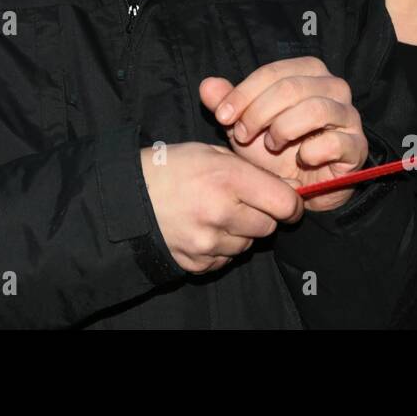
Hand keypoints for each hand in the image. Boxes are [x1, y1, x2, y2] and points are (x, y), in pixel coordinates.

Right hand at [140, 142, 302, 274]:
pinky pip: (225, 260)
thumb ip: (249, 169)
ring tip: (215, 213)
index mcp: (227, 178)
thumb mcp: (209, 153)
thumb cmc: (169, 168)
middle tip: (241, 202)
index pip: (284, 203)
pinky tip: (202, 229)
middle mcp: (220, 213)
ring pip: (247, 245)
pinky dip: (220, 248)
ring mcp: (207, 242)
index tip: (288, 202)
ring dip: (239, 232)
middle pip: (268, 227)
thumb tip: (287, 188)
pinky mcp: (196, 263)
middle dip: (261, 215)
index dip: (291, 203)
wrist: (125, 197)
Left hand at [199, 56, 366, 211]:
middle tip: (242, 135)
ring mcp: (348, 116)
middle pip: (291, 88)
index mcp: (307, 72)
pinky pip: (335, 142)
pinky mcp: (356, 146)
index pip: (273, 72)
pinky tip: (301, 158)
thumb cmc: (274, 150)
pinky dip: (311, 150)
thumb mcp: (244, 125)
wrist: (299, 187)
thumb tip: (206, 85)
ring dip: (283, 129)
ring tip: (271, 145)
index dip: (243, 93)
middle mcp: (333, 87)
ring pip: (315, 108)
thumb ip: (226, 104)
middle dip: (259, 112)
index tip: (222, 116)